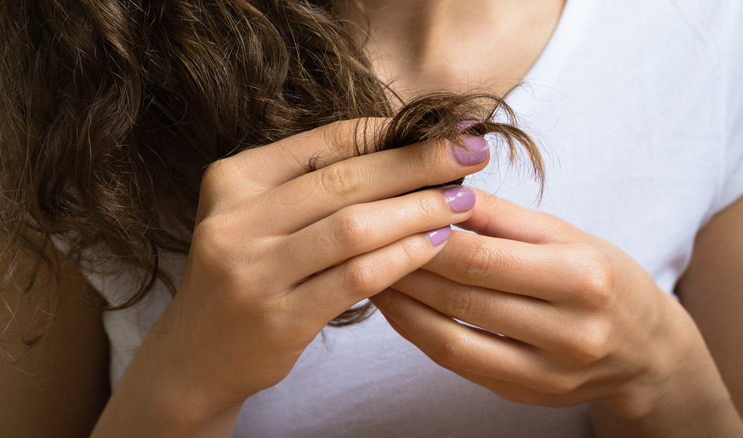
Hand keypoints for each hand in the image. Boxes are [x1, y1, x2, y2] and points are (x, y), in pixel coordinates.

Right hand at [95, 119, 490, 435]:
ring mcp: (253, 271)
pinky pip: (357, 278)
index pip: (327, 141)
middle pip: (345, 180)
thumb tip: (403, 150)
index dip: (393, 132)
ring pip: (354, 227)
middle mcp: (234, 220)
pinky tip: (436, 244)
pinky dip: (403, 257)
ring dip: (418, 210)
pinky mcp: (279, 318)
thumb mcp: (256, 217)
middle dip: (418, 163)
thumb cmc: (243, 275)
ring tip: (462, 201)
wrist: (196, 356)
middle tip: (471, 153)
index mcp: (232, 180)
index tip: (446, 128)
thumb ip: (311, 184)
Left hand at [370, 189, 726, 425]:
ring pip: (449, 336)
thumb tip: (436, 190)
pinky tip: (395, 306)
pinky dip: (418, 332)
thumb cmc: (602, 276)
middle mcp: (568, 331)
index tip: (383, 212)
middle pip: (460, 294)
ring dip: (399, 302)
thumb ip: (500, 216)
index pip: (480, 253)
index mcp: (580, 277)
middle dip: (402, 264)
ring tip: (364, 271)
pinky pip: (456, 363)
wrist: (646, 350)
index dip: (424, 233)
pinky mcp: (526, 395)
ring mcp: (547, 373)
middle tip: (359, 239)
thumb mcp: (565, 234)